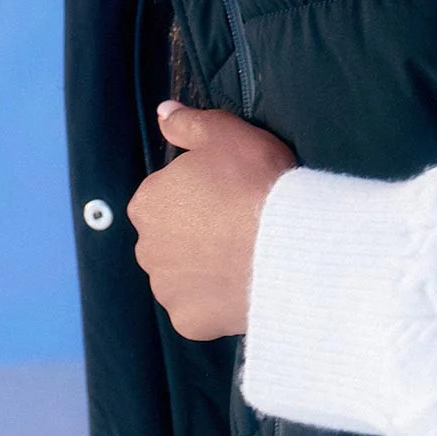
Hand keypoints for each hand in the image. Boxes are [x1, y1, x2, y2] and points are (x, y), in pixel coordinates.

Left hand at [128, 104, 296, 338]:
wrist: (290, 243)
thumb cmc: (256, 183)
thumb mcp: (225, 133)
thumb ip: (187, 123)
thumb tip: (163, 113)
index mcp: (148, 202)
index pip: (165, 197)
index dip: (198, 195)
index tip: (229, 195)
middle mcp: (146, 248)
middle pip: (170, 238)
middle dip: (195, 234)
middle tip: (238, 227)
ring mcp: (166, 289)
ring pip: (182, 276)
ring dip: (203, 269)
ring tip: (244, 258)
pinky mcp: (188, 321)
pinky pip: (199, 310)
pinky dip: (215, 302)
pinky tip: (242, 286)